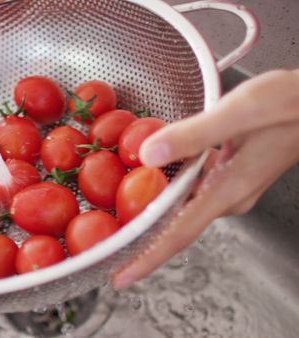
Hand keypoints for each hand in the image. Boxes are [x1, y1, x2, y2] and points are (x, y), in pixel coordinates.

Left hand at [112, 69, 298, 289]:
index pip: (180, 234)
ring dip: (154, 205)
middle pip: (176, 224)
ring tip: (119, 206)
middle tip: (107, 239)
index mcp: (227, 190)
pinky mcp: (232, 174)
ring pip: (184, 204)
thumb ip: (193, 134)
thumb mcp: (238, 113)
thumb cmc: (289, 105)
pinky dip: (171, 184)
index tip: (122, 277)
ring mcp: (231, 187)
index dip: (148, 258)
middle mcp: (228, 196)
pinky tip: (156, 169)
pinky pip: (193, 187)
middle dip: (141, 234)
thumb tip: (149, 154)